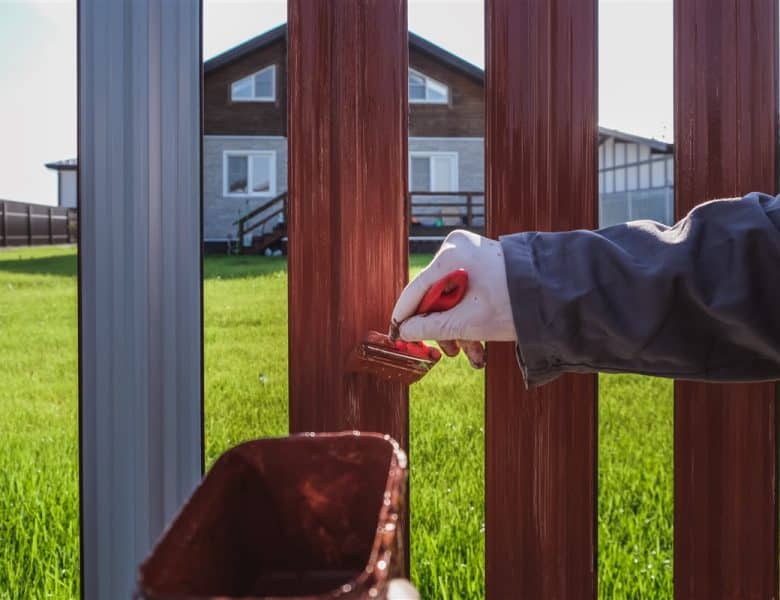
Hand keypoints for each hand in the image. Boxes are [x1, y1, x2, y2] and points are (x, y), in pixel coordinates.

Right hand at [390, 230, 515, 367]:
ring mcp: (473, 255)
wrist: (560, 294)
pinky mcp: (485, 265)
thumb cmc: (514, 304)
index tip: (396, 336)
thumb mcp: (468, 322)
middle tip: (449, 353)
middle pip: (437, 297)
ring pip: (454, 299)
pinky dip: (471, 318)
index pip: (416, 289)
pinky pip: (467, 293)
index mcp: (451, 254)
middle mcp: (459, 248)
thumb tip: (406, 331)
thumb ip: (431, 327)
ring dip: (460, 330)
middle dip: (444, 330)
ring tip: (474, 355)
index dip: (404, 316)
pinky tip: (481, 344)